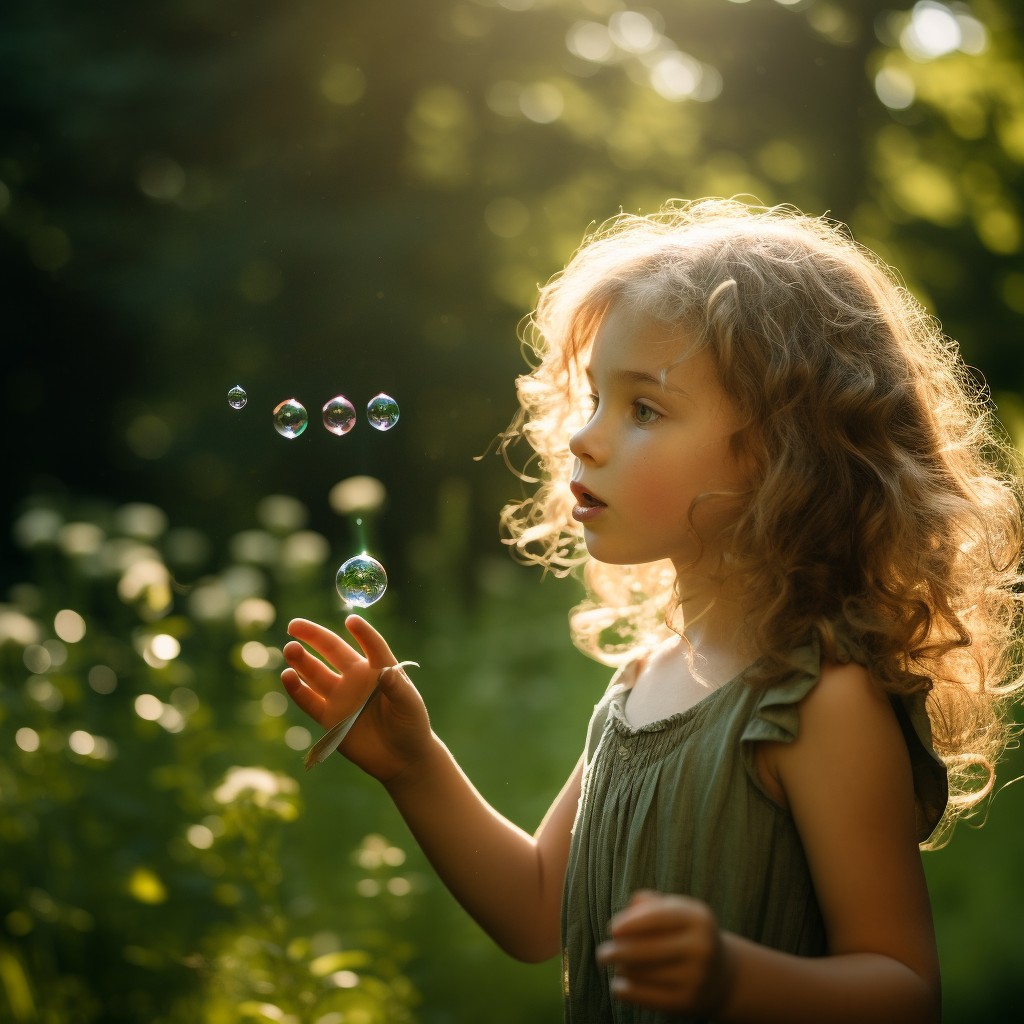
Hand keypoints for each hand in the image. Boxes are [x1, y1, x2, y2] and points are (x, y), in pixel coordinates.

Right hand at [281, 615, 433, 783]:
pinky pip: (309, 700)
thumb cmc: (411, 725)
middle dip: (313, 636)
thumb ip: (398, 688)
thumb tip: (387, 671)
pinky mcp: (329, 718)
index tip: (352, 620)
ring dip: (302, 661)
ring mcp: (341, 696)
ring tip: (290, 648)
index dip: (363, 633)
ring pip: (316, 672)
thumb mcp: (409, 705)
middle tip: (294, 625)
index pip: (370, 645)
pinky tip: (287, 676)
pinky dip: (297, 689)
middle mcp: (356, 677)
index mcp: (379, 668)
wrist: (401, 758)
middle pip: (331, 650)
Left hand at [596, 890, 734, 1014]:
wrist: (721, 976)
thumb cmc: (685, 935)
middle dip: (618, 951)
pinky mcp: (687, 1003)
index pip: (658, 917)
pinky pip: (646, 997)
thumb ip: (650, 903)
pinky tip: (618, 986)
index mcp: (699, 918)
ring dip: (623, 970)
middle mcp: (701, 947)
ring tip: (618, 966)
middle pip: (647, 949)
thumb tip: (629, 910)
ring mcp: (697, 977)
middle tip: (602, 955)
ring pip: (643, 973)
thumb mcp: (677, 912)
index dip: (631, 922)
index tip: (611, 929)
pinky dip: (626, 991)